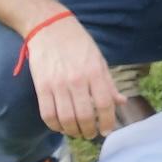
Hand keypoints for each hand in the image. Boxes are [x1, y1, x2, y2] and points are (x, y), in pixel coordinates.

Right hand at [25, 16, 120, 140]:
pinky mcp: (41, 87)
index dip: (108, 121)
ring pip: (66, 119)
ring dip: (73, 131)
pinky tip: (61, 127)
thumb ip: (109, 83)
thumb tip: (121, 102)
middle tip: (91, 134)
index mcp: (95, 72)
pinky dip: (55, 126)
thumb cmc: (78, 43)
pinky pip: (47, 114)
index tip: (107, 130)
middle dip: (90, 131)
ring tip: (78, 133)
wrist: (49, 27)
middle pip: (85, 116)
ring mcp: (57, 84)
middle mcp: (77, 80)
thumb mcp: (99, 59)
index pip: (105, 104)